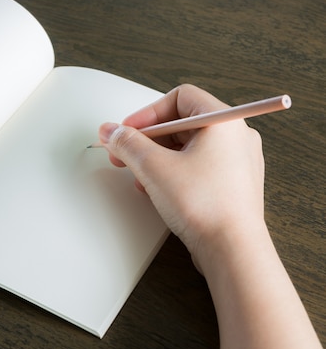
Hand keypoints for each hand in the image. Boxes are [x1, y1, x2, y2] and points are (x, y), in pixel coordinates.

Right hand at [97, 84, 264, 268]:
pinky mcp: (230, 184)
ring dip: (156, 157)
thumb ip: (127, 143)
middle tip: (124, 152)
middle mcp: (235, 137)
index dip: (147, 113)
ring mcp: (236, 161)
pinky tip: (156, 188)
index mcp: (223, 121)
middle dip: (147, 138)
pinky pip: (196, 166)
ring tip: (138, 174)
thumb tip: (111, 132)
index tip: (126, 131)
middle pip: (181, 122)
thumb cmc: (207, 207)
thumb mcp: (153, 167)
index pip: (179, 97)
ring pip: (187, 146)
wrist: (232, 250)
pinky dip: (172, 172)